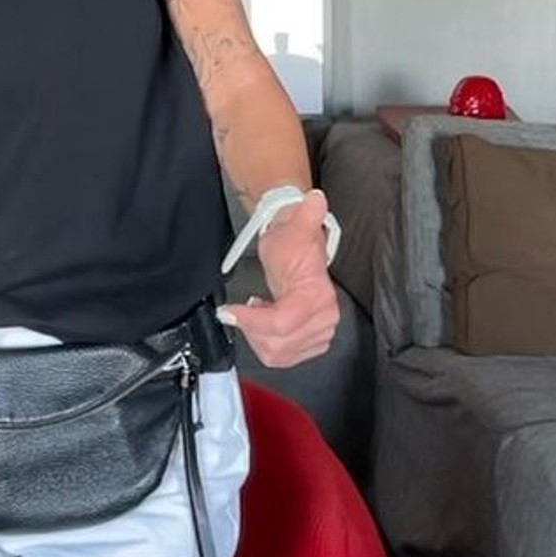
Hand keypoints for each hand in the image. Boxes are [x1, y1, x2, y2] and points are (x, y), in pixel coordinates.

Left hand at [219, 190, 341, 367]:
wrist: (298, 252)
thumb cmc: (293, 243)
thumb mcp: (295, 228)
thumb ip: (306, 214)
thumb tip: (313, 199)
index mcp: (319, 297)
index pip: (283, 322)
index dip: (253, 321)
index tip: (231, 311)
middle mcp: (324, 321)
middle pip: (278, 342)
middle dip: (253, 327)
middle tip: (242, 308)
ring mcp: (319, 335)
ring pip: (277, 353)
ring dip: (257, 335)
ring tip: (255, 312)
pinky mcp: (309, 345)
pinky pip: (280, 357)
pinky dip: (264, 343)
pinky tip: (262, 322)